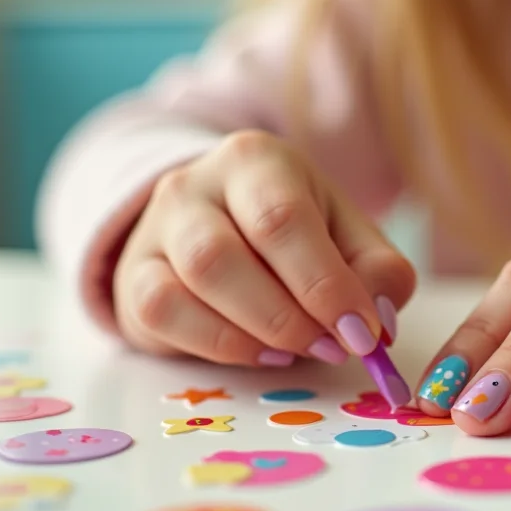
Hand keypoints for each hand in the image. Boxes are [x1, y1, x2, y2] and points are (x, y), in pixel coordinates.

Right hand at [112, 130, 415, 366]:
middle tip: (331, 346)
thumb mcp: (350, 237)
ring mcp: (155, 228)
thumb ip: (378, 272)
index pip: (283, 219)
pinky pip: (162, 314)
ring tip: (298, 349)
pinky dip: (218, 344)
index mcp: (256, 159)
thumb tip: (375, 320)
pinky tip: (258, 351)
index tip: (361, 332)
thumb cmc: (300, 232)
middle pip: (224, 255)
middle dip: (288, 317)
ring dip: (255, 333)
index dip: (324, 284)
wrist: (225, 223)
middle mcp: (194, 184)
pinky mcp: (132, 276)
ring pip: (190, 285)